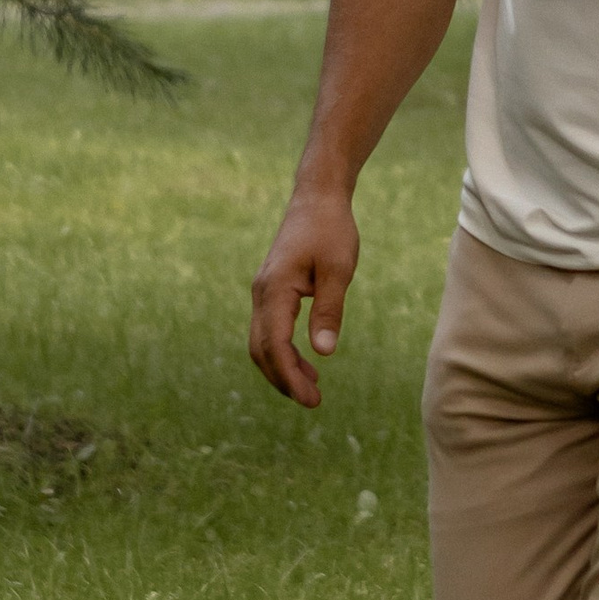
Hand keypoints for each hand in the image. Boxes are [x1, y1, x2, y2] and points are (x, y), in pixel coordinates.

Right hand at [249, 181, 358, 407]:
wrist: (317, 198)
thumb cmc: (331, 230)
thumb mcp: (337, 271)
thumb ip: (329, 310)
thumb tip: (323, 351)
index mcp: (275, 289)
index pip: (274, 345)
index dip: (289, 376)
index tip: (312, 398)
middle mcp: (262, 293)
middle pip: (261, 349)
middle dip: (283, 379)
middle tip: (313, 401)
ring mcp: (263, 292)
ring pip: (262, 342)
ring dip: (282, 368)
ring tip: (312, 388)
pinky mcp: (271, 290)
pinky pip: (269, 329)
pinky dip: (283, 351)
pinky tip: (306, 362)